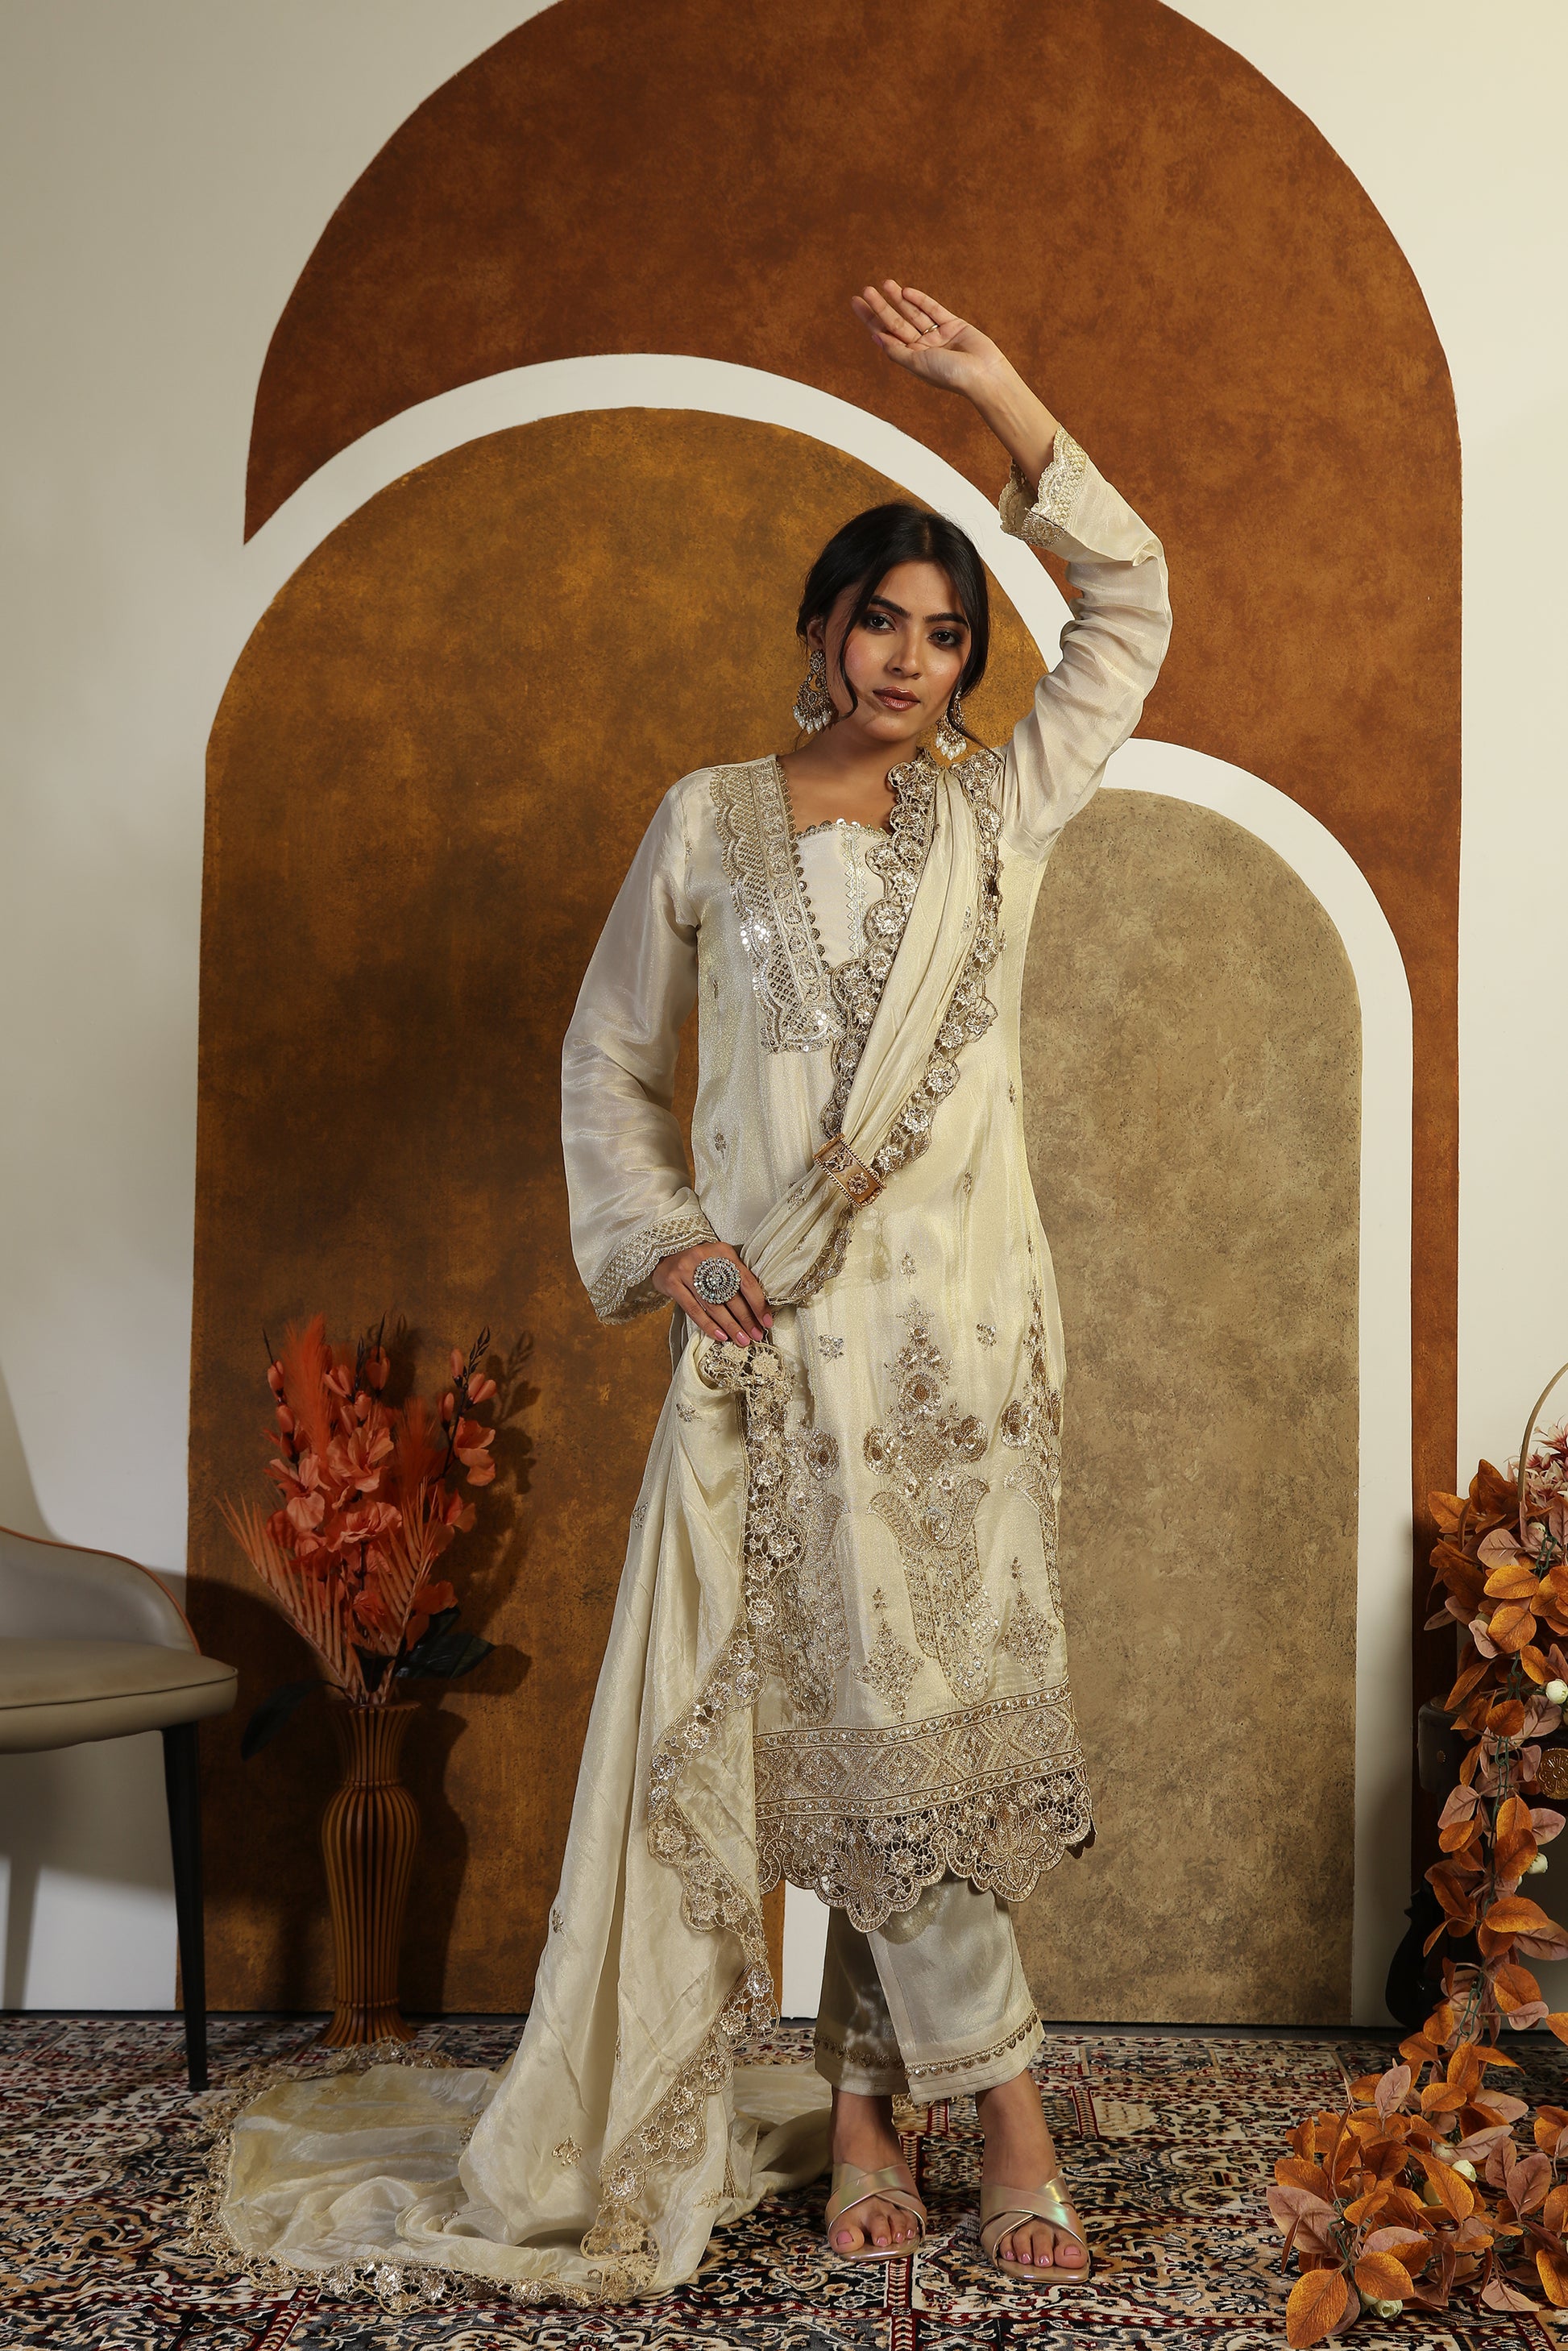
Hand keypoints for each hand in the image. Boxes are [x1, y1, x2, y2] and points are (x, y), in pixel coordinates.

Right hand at [652, 1240, 772, 1346]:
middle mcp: (705, 1259)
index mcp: (723, 1252)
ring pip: (714, 1305)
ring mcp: (687, 1271)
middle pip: (731, 1295)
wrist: (664, 1251)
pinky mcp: (673, 1283)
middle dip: (746, 1319)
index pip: (746, 1281)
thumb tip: (757, 1306)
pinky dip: (709, 1325)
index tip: (766, 1321)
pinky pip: (694, 1310)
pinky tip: (721, 1336)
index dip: (758, 1303)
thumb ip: (735, 1276)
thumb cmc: (699, 1260)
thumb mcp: (719, 1259)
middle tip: (756, 1335)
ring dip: (730, 1326)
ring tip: (742, 1339)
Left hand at [850, 281, 1009, 401]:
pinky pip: (934, 310)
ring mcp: (938, 336)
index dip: (871, 319)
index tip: (857, 303)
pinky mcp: (954, 325)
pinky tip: (906, 292)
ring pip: (913, 314)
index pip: (886, 335)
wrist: (984, 375)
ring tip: (885, 283)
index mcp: (911, 359)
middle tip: (866, 290)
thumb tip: (875, 337)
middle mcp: (923, 347)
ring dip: (899, 299)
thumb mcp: (917, 364)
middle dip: (881, 306)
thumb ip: (897, 351)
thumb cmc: (950, 375)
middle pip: (896, 322)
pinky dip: (921, 300)